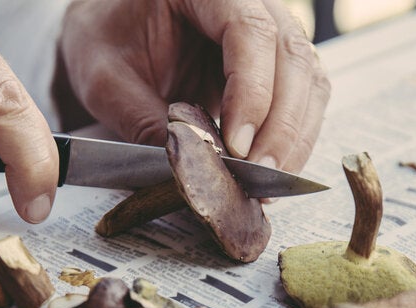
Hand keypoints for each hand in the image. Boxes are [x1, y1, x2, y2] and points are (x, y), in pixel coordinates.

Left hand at [58, 0, 329, 172]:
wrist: (115, 32)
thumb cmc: (109, 41)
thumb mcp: (106, 80)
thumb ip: (142, 119)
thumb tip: (190, 167)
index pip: (250, 31)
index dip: (252, 92)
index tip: (237, 146)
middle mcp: (250, 0)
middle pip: (292, 56)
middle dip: (282, 125)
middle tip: (258, 175)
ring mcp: (273, 27)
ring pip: (309, 79)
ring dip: (295, 136)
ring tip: (266, 182)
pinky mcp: (279, 62)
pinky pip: (306, 96)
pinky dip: (295, 136)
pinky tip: (272, 167)